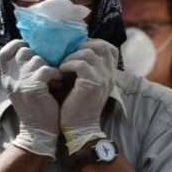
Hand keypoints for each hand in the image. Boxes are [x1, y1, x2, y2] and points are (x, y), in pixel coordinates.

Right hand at [0, 40, 62, 158]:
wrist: (39, 132)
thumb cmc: (36, 108)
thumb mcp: (23, 88)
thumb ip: (24, 72)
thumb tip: (34, 51)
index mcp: (7, 78)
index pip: (3, 52)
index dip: (16, 45)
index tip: (29, 49)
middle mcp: (11, 79)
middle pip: (23, 52)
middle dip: (38, 57)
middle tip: (46, 69)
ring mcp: (21, 84)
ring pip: (37, 59)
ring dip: (48, 67)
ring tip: (53, 78)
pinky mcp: (33, 89)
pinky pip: (46, 69)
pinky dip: (55, 74)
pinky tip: (58, 82)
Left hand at [59, 38, 117, 153]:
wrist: (79, 128)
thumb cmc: (77, 105)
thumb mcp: (85, 83)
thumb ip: (85, 67)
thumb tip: (70, 48)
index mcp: (110, 73)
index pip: (109, 48)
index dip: (92, 43)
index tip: (76, 48)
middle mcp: (110, 74)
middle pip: (102, 46)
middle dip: (82, 45)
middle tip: (67, 53)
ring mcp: (104, 78)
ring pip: (89, 52)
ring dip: (72, 55)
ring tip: (62, 64)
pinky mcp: (93, 84)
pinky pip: (81, 64)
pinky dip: (68, 64)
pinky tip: (61, 71)